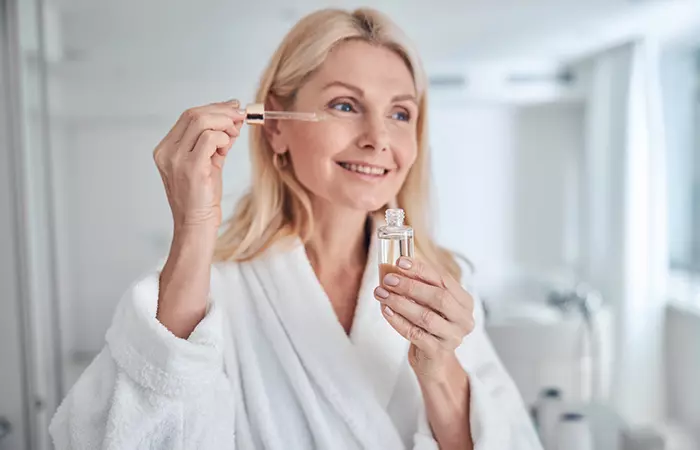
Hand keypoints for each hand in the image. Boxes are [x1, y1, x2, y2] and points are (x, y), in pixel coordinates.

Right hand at [153, 100, 244, 231]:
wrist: (196, 225)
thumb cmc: (202, 198)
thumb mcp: (208, 163)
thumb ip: (216, 141)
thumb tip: (233, 119)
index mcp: (165, 149)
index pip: (188, 116)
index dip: (213, 108)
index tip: (232, 107)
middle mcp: (166, 152)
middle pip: (194, 114)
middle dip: (222, 111)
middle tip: (240, 115)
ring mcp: (176, 159)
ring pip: (202, 121)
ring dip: (225, 123)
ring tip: (235, 134)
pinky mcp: (191, 167)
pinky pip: (210, 138)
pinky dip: (224, 138)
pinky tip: (228, 147)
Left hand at [374, 257, 474, 379]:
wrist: (433, 361)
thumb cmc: (430, 325)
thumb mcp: (430, 304)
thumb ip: (421, 285)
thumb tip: (397, 265)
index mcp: (464, 302)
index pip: (444, 280)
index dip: (422, 270)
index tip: (400, 262)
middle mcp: (463, 319)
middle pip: (439, 298)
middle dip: (411, 286)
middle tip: (388, 279)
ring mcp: (452, 337)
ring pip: (426, 317)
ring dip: (400, 303)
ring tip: (382, 293)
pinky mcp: (437, 352)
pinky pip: (415, 334)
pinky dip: (398, 321)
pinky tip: (386, 311)